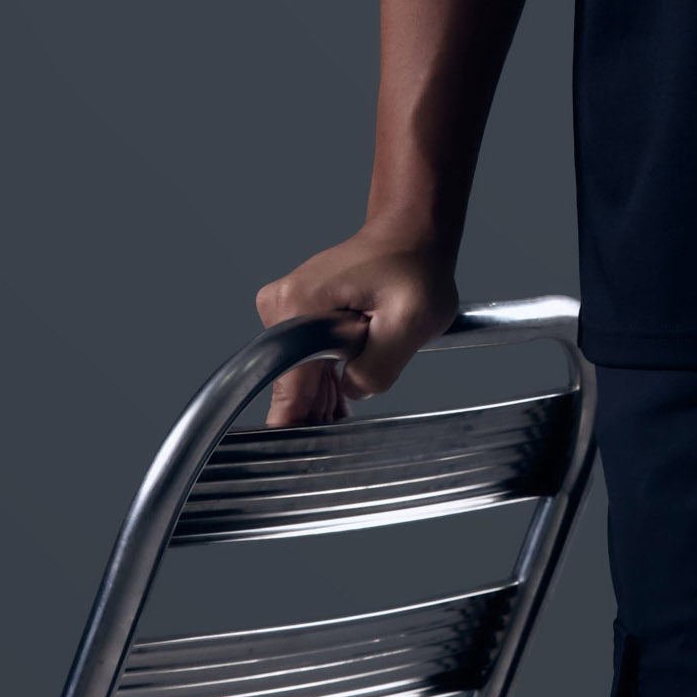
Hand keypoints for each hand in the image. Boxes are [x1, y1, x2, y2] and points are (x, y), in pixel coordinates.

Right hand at [254, 228, 459, 425]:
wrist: (411, 234)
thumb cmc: (415, 268)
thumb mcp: (412, 322)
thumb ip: (378, 368)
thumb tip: (348, 393)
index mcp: (299, 305)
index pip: (289, 383)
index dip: (293, 424)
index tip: (293, 461)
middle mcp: (281, 307)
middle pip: (290, 383)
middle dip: (314, 413)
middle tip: (337, 444)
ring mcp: (285, 310)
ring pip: (298, 377)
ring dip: (322, 398)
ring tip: (344, 419)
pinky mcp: (296, 316)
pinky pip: (304, 363)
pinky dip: (323, 384)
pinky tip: (338, 405)